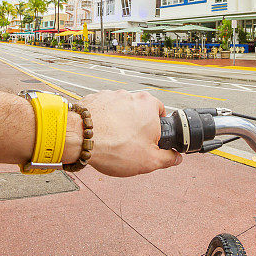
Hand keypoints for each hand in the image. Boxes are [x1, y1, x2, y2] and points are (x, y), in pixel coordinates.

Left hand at [64, 90, 181, 176]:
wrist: (79, 138)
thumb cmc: (115, 148)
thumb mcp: (149, 161)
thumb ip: (167, 158)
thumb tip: (175, 158)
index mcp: (149, 105)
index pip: (161, 114)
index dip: (157, 131)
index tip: (150, 142)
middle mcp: (130, 95)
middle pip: (139, 112)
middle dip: (136, 128)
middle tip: (129, 145)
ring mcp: (111, 95)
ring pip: (120, 111)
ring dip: (118, 123)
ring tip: (111, 142)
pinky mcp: (94, 98)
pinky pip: (103, 111)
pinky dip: (102, 121)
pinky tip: (99, 136)